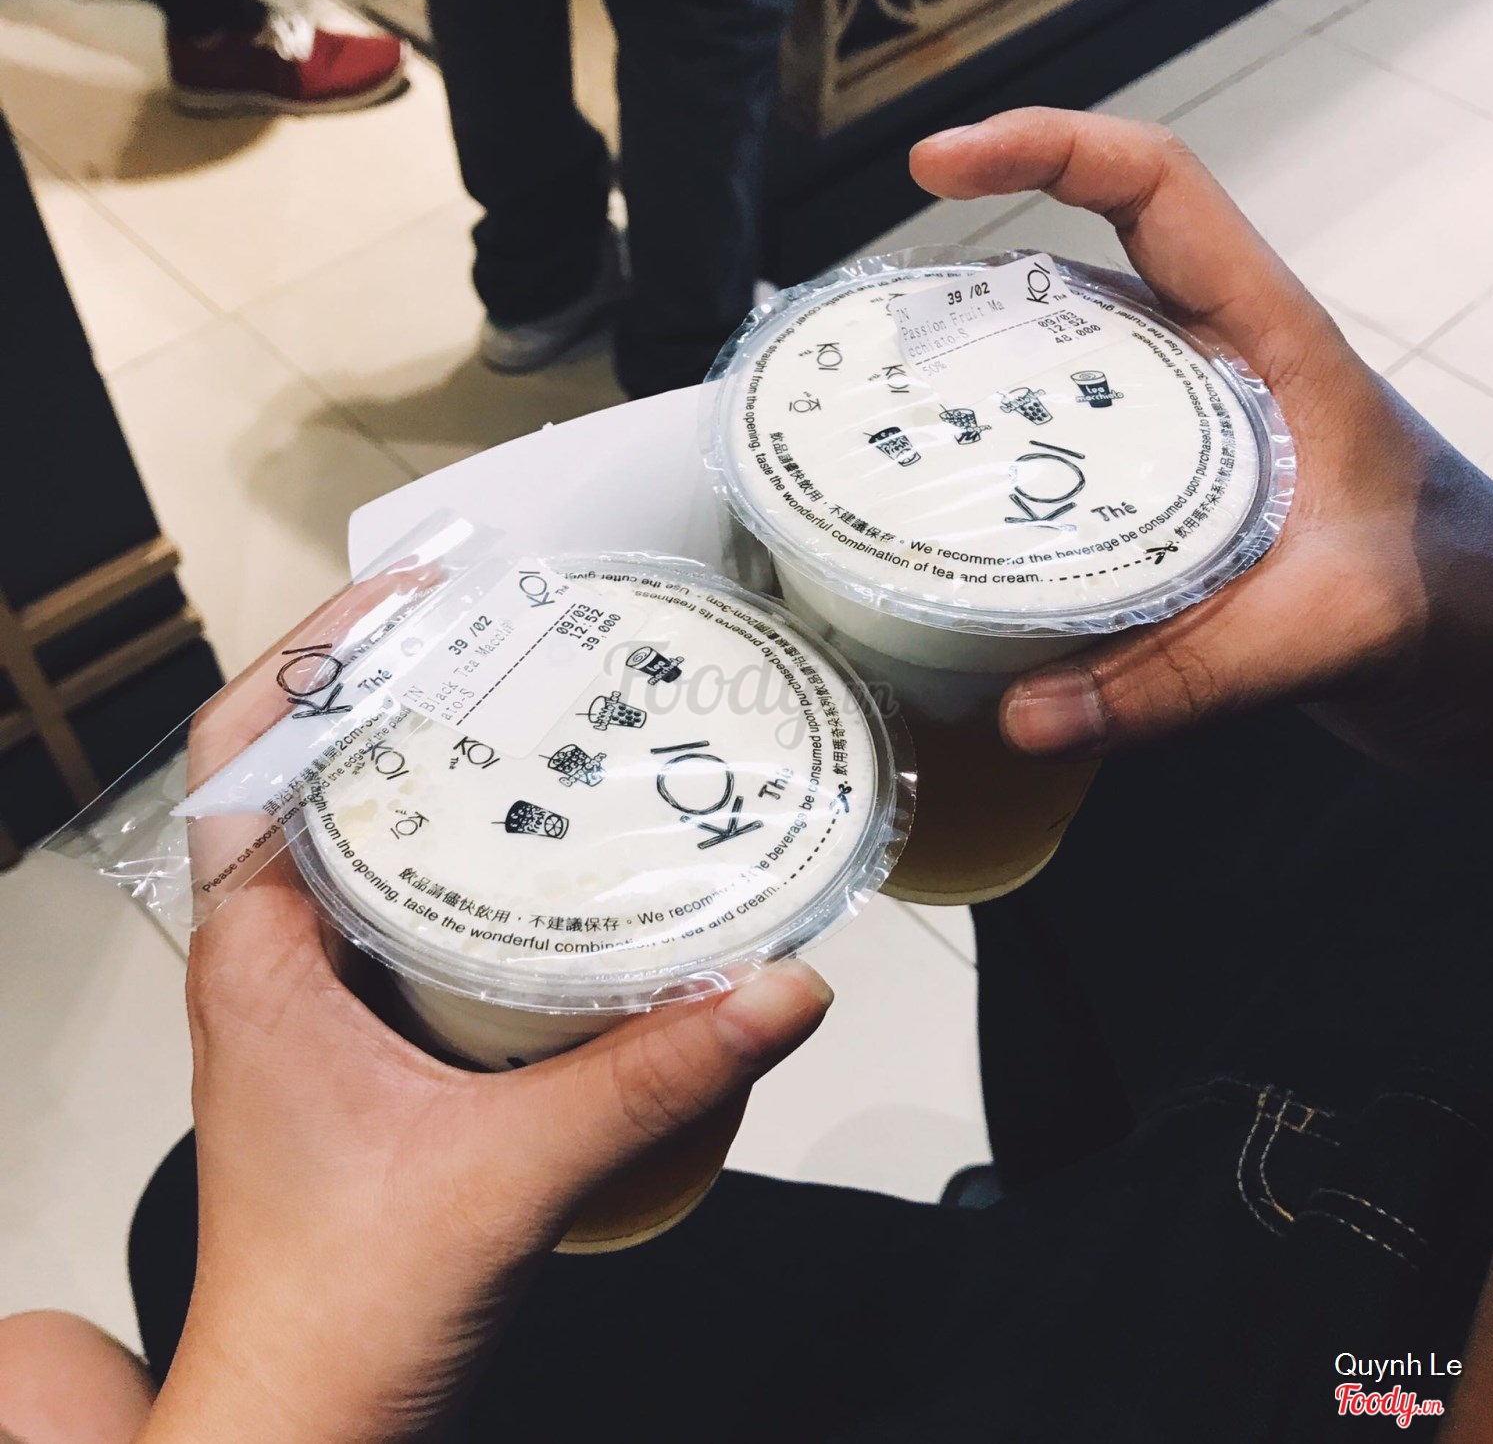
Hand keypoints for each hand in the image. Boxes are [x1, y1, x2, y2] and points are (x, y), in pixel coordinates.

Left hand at [141, 579, 832, 1443]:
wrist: (303, 1417)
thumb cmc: (341, 1311)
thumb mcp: (514, 1175)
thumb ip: (652, 1077)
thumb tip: (778, 989)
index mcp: (257, 962)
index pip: (246, 757)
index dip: (316, 657)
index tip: (409, 598)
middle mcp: (268, 962)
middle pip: (300, 771)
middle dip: (385, 687)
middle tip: (493, 632)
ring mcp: (308, 997)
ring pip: (348, 834)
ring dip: (415, 763)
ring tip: (519, 706)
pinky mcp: (356, 1033)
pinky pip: (392, 901)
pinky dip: (449, 849)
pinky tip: (535, 852)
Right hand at [911, 109, 1492, 776]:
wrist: (1468, 642)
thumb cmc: (1438, 597)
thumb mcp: (1326, 631)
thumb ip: (1186, 678)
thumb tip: (1028, 714)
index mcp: (1266, 337)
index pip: (1153, 188)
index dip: (1042, 149)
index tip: (938, 166)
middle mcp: (1210, 364)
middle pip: (1071, 277)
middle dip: (966, 294)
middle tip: (870, 351)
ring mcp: (1179, 425)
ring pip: (1056, 371)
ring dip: (971, 389)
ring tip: (879, 436)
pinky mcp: (1158, 488)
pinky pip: (1059, 454)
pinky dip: (999, 474)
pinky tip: (946, 530)